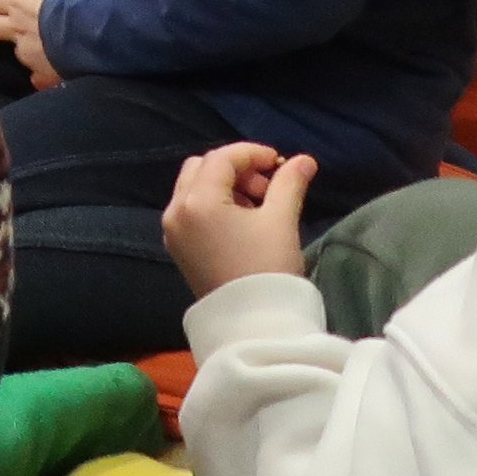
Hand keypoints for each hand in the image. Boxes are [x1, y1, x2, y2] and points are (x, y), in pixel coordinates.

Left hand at [0, 0, 76, 89]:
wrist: (99, 35)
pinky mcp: (43, 75)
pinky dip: (39, 69)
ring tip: (38, 39)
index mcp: (14, 4)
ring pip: (11, 50)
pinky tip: (51, 63)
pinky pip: (34, 75)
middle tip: (5, 17)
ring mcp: (28, 56)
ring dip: (18, 44)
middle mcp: (15, 31)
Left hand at [165, 142, 316, 297]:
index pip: (221, 158)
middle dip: (236, 169)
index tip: (280, 162)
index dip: (252, 153)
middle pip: (201, 168)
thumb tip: (304, 160)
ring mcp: (173, 230)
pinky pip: (190, 210)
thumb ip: (289, 184)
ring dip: (225, 185)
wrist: (253, 322)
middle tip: (267, 187)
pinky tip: (242, 221)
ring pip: (194, 187)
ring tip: (259, 205)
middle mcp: (175, 211)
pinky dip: (213, 204)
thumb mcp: (281, 220)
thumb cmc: (268, 267)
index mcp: (197, 201)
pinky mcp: (178, 247)